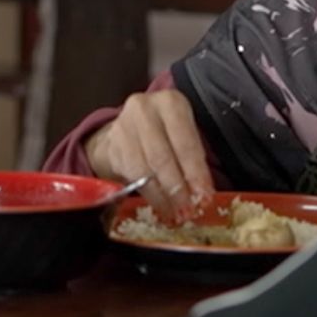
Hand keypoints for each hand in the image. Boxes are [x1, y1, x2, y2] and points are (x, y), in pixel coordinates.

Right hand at [84, 91, 213, 218]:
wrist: (130, 126)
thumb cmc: (167, 132)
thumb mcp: (184, 133)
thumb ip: (194, 158)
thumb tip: (204, 194)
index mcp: (170, 102)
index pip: (185, 141)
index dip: (196, 172)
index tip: (205, 196)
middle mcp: (144, 109)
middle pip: (162, 156)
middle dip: (177, 188)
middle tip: (189, 210)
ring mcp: (124, 126)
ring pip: (144, 169)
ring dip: (162, 196)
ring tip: (176, 213)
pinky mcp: (111, 145)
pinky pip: (131, 176)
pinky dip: (149, 195)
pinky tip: (161, 205)